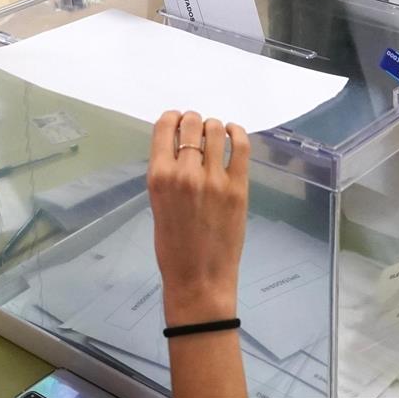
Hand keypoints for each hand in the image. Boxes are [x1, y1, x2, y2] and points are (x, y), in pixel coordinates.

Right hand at [149, 111, 248, 324]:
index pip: (164, 127)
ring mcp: (214, 179)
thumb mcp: (157, 205)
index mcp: (159, 177)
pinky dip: (237, 132)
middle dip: (192, 121)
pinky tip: (233, 134)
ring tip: (214, 134)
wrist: (199, 279)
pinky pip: (241, 146)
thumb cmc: (173, 248)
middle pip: (191, 124)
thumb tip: (180, 147)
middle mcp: (185, 172)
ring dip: (213, 126)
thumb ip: (167, 174)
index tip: (177, 121)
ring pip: (215, 130)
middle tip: (196, 130)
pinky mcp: (238, 187)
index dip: (172, 118)